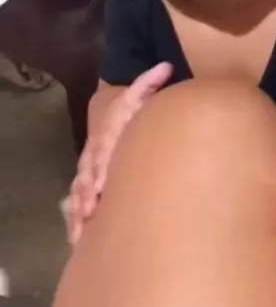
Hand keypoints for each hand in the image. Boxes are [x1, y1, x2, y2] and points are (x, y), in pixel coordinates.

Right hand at [67, 61, 172, 244]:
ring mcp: (87, 176)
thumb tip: (166, 66)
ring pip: (79, 195)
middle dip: (89, 194)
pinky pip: (78, 209)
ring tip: (85, 229)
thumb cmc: (129, 113)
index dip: (100, 166)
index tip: (102, 182)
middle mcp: (92, 158)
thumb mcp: (136, 96)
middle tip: (93, 210)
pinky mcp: (87, 191)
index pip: (100, 150)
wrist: (108, 121)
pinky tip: (81, 240)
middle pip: (86, 177)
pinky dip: (78, 224)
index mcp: (104, 136)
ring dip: (81, 212)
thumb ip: (148, 83)